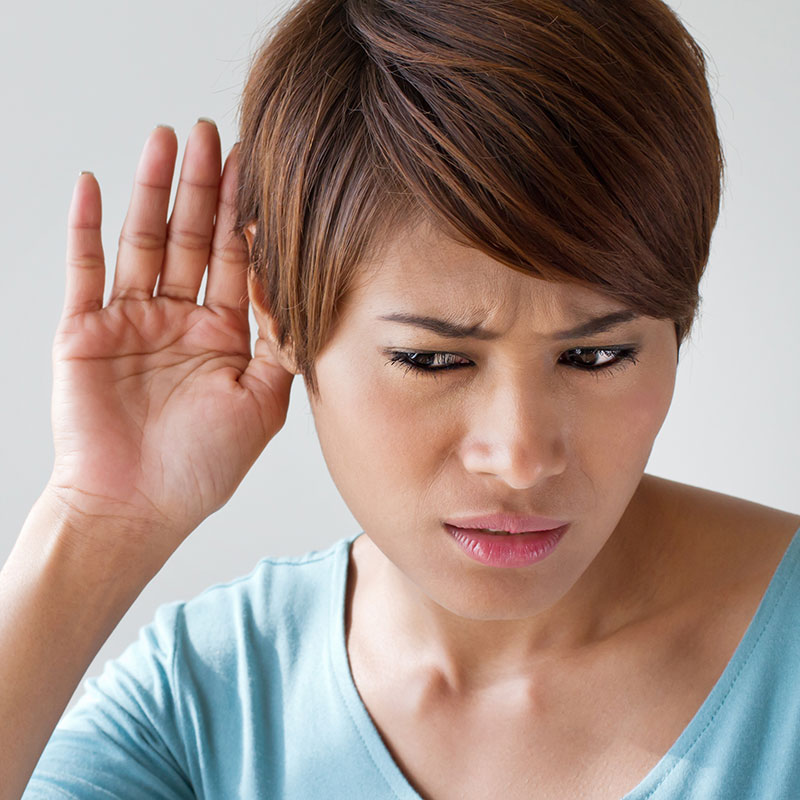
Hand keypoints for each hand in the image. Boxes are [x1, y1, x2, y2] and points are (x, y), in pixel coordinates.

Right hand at [46, 121, 293, 550]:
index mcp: (225, 337)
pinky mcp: (85, 331)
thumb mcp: (263, 403)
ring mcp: (132, 322)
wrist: (134, 508)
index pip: (238, 262)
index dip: (247, 217)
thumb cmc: (201, 467)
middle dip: (204, 188)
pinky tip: (98, 185)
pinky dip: (88, 228)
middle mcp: (180, 322)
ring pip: (143, 242)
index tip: (261, 170)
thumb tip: (300, 289)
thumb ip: (283, 345)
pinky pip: (85, 271)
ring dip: (153, 192)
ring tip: (166, 141)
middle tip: (213, 133)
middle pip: (193, 239)